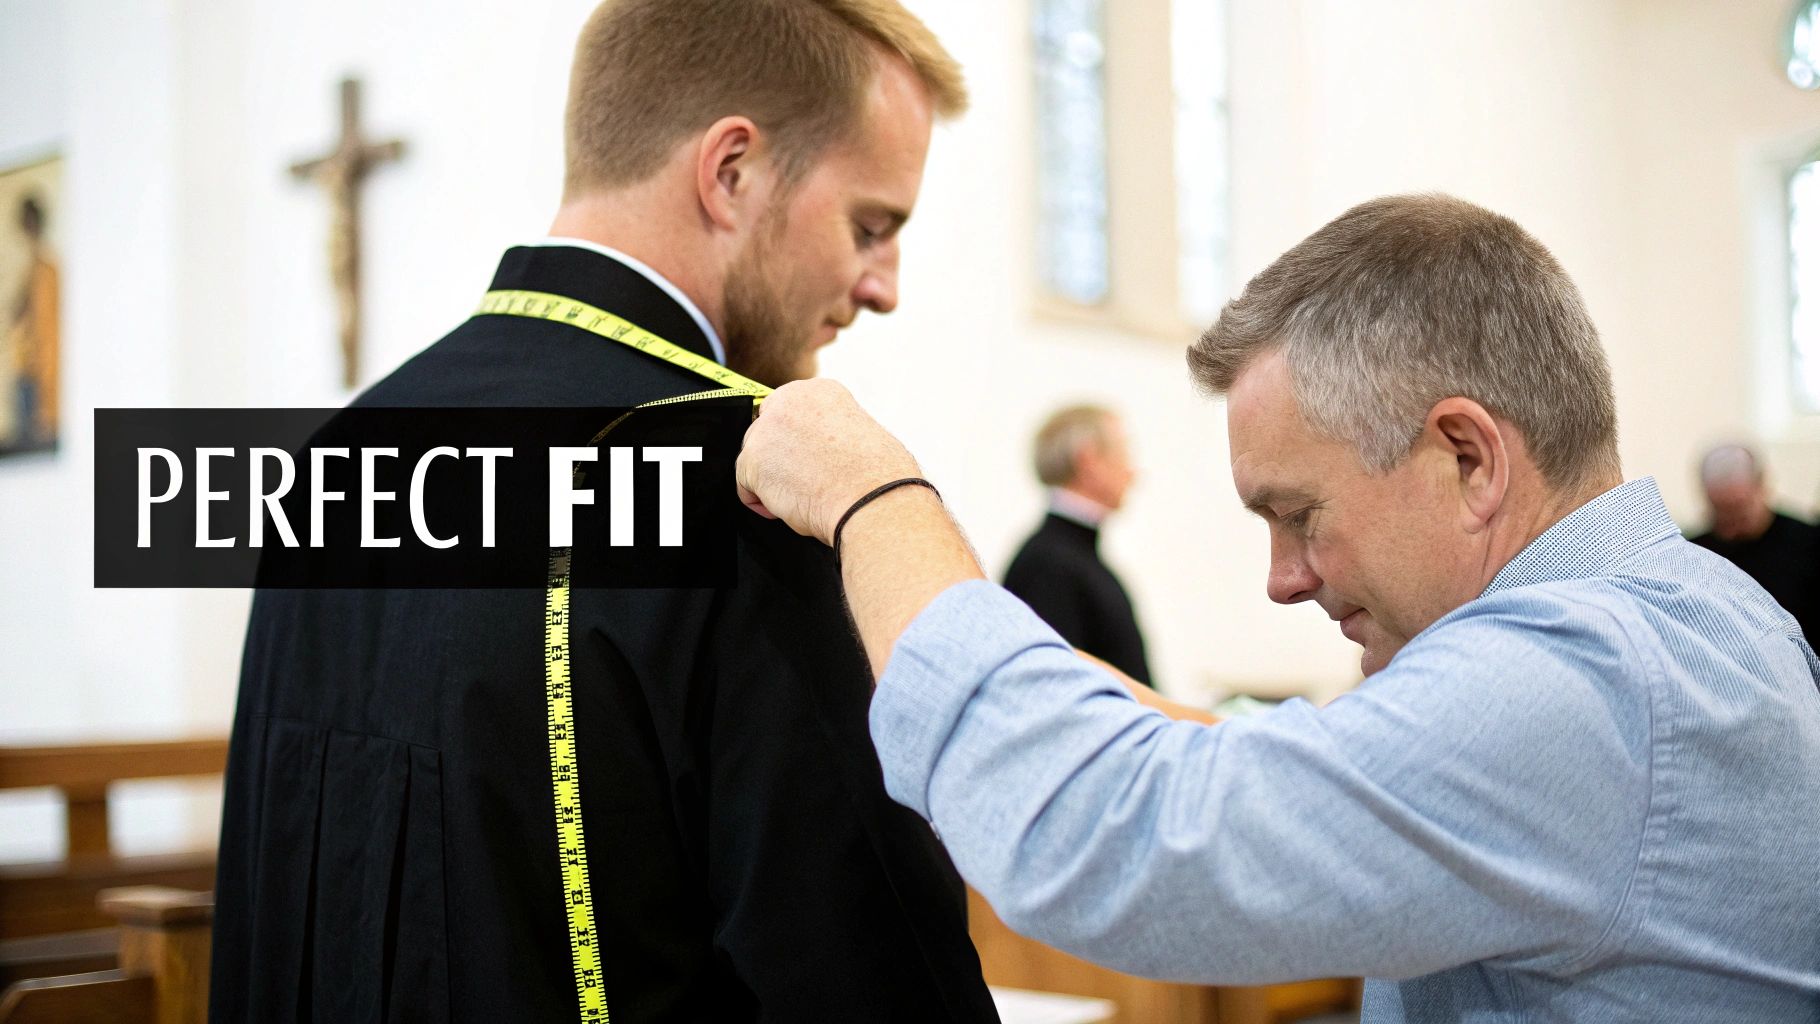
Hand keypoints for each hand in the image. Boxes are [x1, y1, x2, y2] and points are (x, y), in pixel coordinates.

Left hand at [736, 379, 921, 545]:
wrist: (871, 497)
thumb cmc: (877, 477)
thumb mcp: (858, 435)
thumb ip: (826, 433)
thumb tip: (813, 452)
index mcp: (820, 391)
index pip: (789, 413)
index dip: (796, 443)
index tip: (808, 461)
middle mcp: (789, 399)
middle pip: (766, 433)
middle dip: (779, 461)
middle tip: (806, 482)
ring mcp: (767, 428)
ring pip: (755, 459)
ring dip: (773, 481)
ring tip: (807, 494)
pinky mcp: (752, 459)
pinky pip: (745, 486)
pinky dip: (764, 503)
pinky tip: (792, 505)